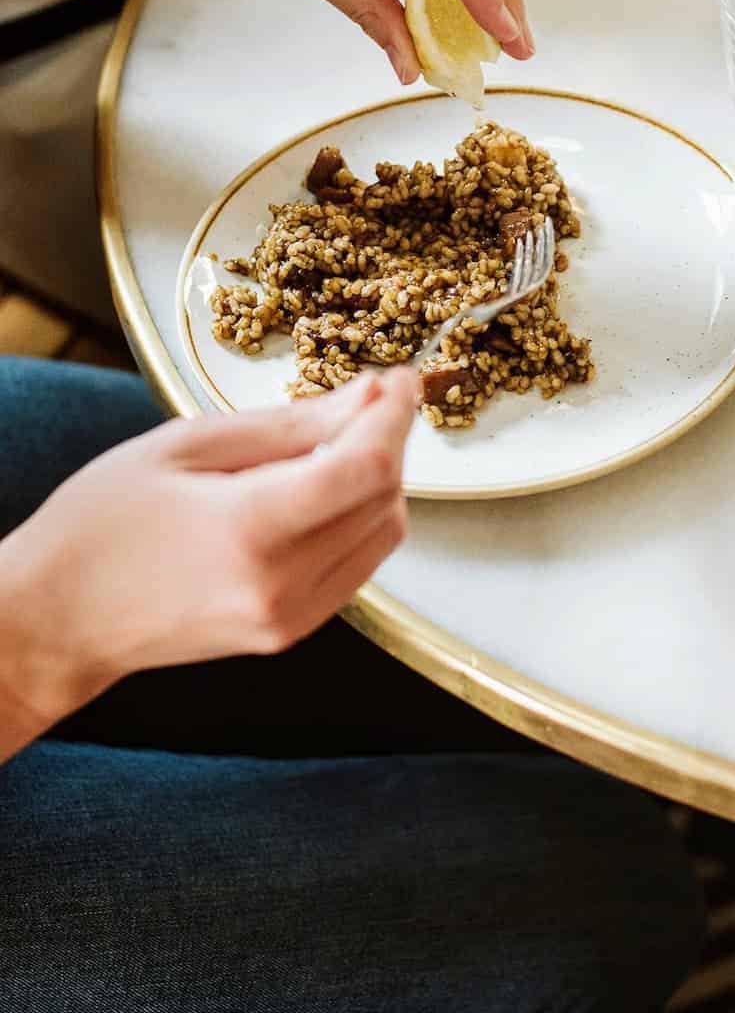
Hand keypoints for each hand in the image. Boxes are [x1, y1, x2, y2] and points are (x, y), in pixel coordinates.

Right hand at [0, 372, 416, 731]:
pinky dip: (357, 520)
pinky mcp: (289, 633)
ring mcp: (288, 619)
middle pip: (385, 500)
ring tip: (335, 442)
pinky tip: (319, 491)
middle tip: (364, 400)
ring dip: (378, 482)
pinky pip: (358, 567)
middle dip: (388, 442)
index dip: (395, 416)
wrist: (56, 620)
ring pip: (383, 535)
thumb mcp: (186, 446)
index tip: (400, 379)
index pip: (364, 468)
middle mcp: (280, 585)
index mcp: (249, 530)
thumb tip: (368, 396)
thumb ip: (287, 423)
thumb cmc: (100, 523)